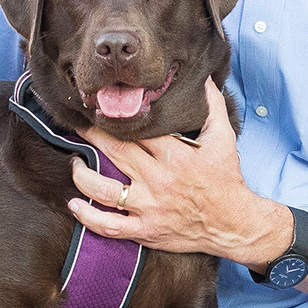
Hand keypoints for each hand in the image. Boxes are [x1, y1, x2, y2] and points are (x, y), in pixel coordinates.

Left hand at [66, 78, 285, 265]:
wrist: (234, 224)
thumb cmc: (226, 180)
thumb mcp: (224, 138)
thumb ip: (213, 105)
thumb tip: (203, 78)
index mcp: (175, 155)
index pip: (138, 130)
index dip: (117, 118)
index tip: (102, 109)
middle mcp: (159, 180)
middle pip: (116, 152)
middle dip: (93, 137)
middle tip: (79, 127)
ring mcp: (150, 207)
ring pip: (104, 190)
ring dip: (82, 175)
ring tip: (74, 163)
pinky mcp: (146, 230)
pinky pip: (110, 226)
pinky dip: (88, 216)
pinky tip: (74, 204)